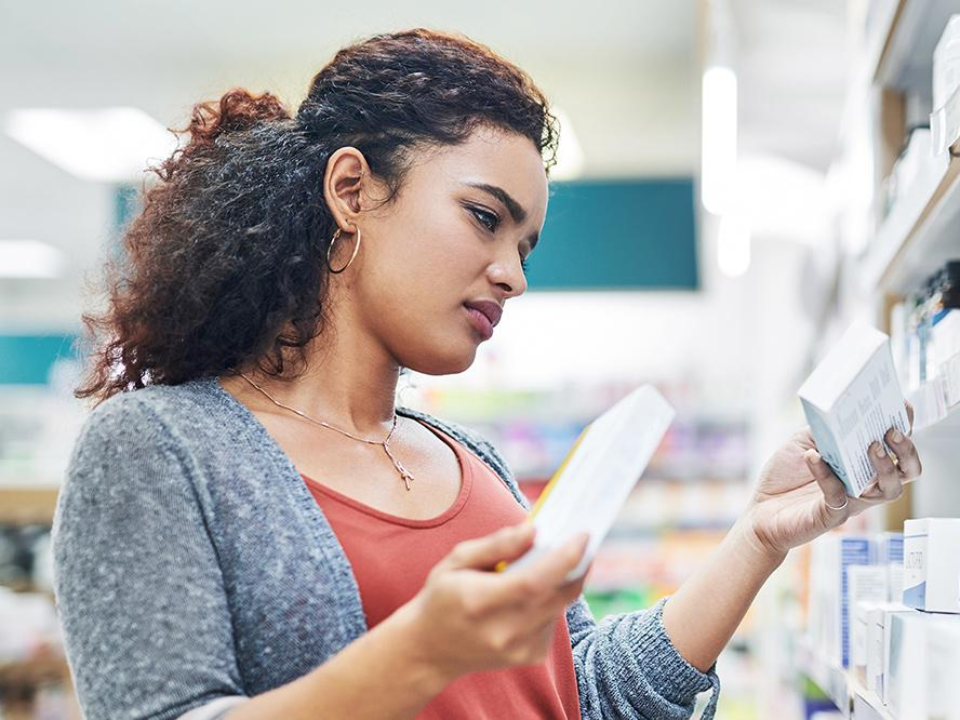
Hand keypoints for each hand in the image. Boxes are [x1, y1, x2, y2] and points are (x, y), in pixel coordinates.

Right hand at [403, 523, 587, 681]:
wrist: (429, 651)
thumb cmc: (442, 597)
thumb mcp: (457, 560)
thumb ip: (498, 545)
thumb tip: (534, 531)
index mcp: (480, 602)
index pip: (534, 581)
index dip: (564, 558)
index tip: (582, 534)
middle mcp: (504, 631)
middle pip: (558, 595)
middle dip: (577, 565)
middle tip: (581, 541)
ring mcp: (520, 649)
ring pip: (560, 606)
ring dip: (562, 582)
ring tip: (549, 563)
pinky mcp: (531, 657)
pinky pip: (554, 620)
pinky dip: (551, 601)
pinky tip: (531, 595)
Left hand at [745, 402, 922, 558]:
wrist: (760, 510)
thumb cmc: (785, 478)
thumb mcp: (804, 443)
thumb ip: (824, 430)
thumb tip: (839, 412)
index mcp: (862, 464)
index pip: (895, 447)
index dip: (905, 427)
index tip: (903, 404)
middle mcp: (865, 484)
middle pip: (908, 471)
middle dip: (906, 450)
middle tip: (892, 431)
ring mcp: (852, 502)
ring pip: (889, 490)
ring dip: (885, 465)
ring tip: (872, 445)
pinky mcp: (832, 515)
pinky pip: (838, 495)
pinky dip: (826, 474)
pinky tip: (812, 456)